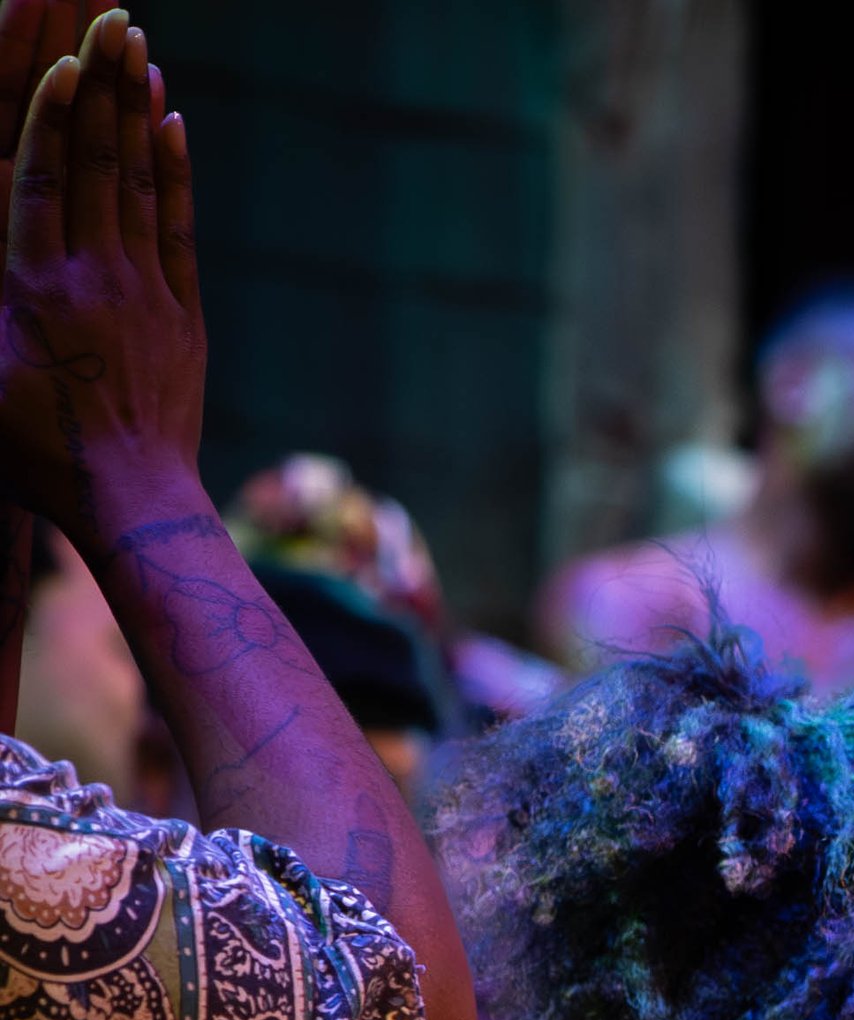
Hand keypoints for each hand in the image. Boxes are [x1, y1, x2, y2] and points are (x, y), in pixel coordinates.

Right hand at [0, 12, 202, 551]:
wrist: (131, 503)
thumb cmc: (38, 452)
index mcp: (35, 288)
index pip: (43, 178)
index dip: (53, 114)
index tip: (63, 58)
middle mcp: (95, 279)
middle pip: (97, 163)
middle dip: (101, 84)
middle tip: (109, 16)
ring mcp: (147, 296)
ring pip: (140, 186)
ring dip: (137, 111)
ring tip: (136, 46)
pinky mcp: (185, 319)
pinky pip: (179, 232)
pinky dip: (175, 174)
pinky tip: (172, 124)